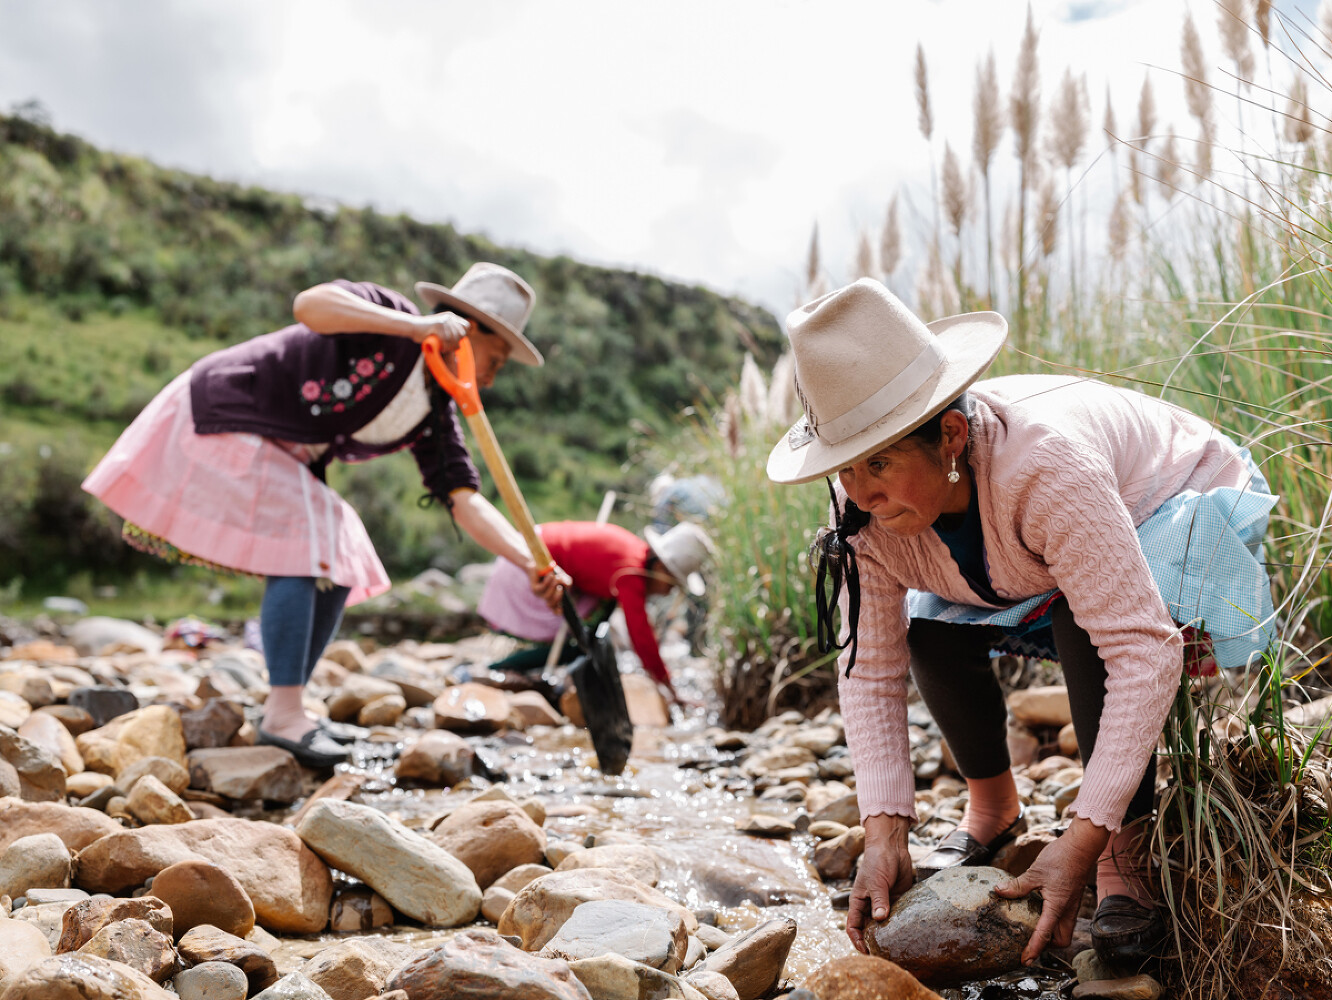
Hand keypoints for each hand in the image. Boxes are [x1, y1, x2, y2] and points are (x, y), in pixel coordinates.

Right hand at [411, 310, 471, 346]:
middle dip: (455, 343)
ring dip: (449, 347)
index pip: (466, 326)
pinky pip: (447, 340)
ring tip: (443, 348)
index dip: (462, 335)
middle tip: (447, 347)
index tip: (456, 341)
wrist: (413, 327)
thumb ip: (450, 336)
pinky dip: (444, 346)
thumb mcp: (441, 332)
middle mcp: (449, 317)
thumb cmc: (426, 332)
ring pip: (454, 338)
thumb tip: (458, 347)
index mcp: (451, 317)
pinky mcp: (439, 325)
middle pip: (461, 334)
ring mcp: (444, 320)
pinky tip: (440, 347)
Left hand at [528, 562, 570, 612]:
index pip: (556, 610)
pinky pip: (542, 588)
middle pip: (552, 605)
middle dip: (558, 596)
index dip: (558, 611)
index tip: (562, 610)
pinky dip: (548, 581)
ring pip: (547, 596)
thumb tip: (565, 585)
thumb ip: (567, 582)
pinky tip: (549, 574)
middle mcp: (546, 598)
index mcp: (554, 597)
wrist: (538, 563)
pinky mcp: (534, 589)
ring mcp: (539, 594)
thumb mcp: (562, 577)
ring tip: (555, 576)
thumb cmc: (551, 572)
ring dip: (554, 585)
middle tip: (560, 587)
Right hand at [847, 814, 914, 953]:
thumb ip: (879, 900)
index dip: (857, 940)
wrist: (892, 847)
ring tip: (896, 948)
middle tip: (884, 955)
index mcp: (858, 902)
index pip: (853, 926)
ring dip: (888, 935)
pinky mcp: (897, 901)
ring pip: (883, 926)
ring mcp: (884, 904)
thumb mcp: (876, 882)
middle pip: (868, 929)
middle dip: (873, 942)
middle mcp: (870, 906)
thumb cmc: (877, 861)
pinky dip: (900, 926)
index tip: (867, 951)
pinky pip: (897, 918)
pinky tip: (907, 934)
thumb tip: (880, 919)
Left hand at [994, 816, 1109, 963]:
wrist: (1080, 847)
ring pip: (1065, 930)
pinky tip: (1040, 911)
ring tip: (1034, 928)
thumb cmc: (1060, 858)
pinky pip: (1065, 918)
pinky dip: (1054, 921)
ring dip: (1052, 934)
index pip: (1044, 934)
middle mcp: (1067, 910)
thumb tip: (999, 891)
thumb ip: (1018, 885)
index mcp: (1057, 907)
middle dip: (1047, 945)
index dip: (1034, 949)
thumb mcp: (1035, 872)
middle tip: (1029, 941)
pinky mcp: (1072, 899)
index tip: (1025, 960)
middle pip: (1061, 940)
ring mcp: (1071, 905)